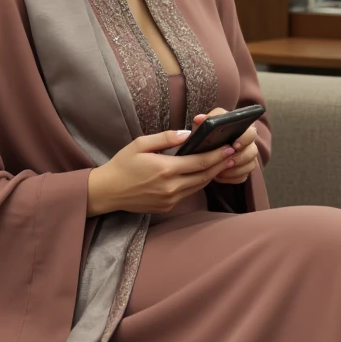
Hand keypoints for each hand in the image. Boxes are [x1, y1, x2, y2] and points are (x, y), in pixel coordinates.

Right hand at [87, 128, 236, 216]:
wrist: (107, 192)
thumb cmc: (122, 165)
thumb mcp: (140, 144)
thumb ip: (165, 138)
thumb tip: (187, 134)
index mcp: (165, 169)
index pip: (200, 162)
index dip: (217, 155)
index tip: (229, 147)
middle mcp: (171, 187)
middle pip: (204, 176)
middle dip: (220, 165)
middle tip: (233, 155)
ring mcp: (170, 199)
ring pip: (198, 186)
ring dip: (211, 175)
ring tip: (223, 163)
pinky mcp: (166, 207)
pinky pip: (188, 194)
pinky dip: (197, 183)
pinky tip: (202, 174)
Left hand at [192, 108, 259, 185]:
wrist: (204, 149)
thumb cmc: (206, 135)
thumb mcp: (203, 127)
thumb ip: (203, 122)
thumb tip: (199, 119)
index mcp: (241, 129)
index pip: (251, 132)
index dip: (245, 139)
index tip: (235, 145)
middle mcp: (248, 143)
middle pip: (253, 151)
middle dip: (241, 157)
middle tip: (228, 161)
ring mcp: (247, 157)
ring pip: (250, 165)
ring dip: (235, 170)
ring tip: (220, 171)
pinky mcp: (244, 170)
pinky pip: (243, 176)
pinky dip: (231, 178)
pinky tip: (219, 176)